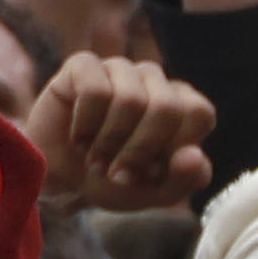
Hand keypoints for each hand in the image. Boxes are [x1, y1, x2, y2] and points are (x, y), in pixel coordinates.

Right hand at [28, 54, 214, 210]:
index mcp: (181, 104)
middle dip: (139, 150)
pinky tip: (77, 139)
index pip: (199, 113)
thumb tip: (195, 154)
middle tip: (117, 173)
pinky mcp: (83, 65)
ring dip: (108, 143)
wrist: (58, 177)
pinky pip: (94, 90)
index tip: (150, 174)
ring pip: (129, 99)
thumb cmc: (112, 179)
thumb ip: (185, 179)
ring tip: (95, 160)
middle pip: (166, 107)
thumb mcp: (155, 193)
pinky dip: (85, 126)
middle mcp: (153, 80)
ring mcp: (118, 69)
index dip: (174, 149)